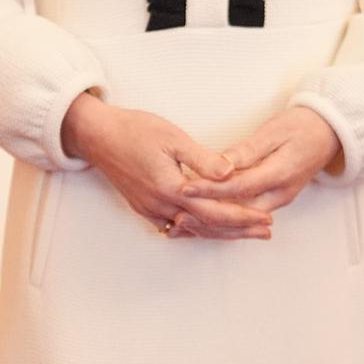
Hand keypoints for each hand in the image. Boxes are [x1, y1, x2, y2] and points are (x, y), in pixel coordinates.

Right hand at [60, 92, 276, 239]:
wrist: (97, 136)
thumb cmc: (134, 130)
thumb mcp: (173, 137)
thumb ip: (203, 159)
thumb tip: (229, 173)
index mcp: (171, 188)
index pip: (215, 211)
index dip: (243, 217)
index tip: (266, 220)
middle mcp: (161, 205)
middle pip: (207, 226)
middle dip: (238, 231)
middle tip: (265, 233)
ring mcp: (150, 209)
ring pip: (192, 230)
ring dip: (220, 232)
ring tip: (245, 233)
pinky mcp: (144, 207)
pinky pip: (175, 226)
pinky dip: (197, 229)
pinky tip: (210, 228)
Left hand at [175, 105, 343, 227]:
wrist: (330, 133)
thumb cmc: (303, 126)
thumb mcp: (274, 131)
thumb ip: (248, 150)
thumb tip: (222, 164)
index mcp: (280, 174)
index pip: (237, 187)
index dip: (209, 189)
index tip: (184, 188)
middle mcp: (280, 194)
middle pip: (237, 211)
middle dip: (207, 214)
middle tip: (177, 212)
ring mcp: (279, 199)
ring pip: (241, 217)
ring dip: (213, 220)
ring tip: (184, 220)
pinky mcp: (274, 199)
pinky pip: (246, 213)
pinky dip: (225, 216)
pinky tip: (204, 215)